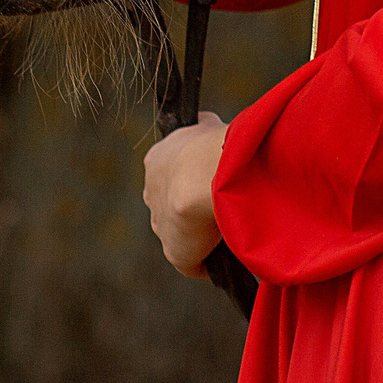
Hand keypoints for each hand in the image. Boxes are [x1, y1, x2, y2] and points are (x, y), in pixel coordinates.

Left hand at [143, 112, 228, 276]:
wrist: (205, 175)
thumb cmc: (212, 146)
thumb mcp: (208, 126)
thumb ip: (204, 127)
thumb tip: (205, 121)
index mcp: (157, 161)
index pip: (172, 173)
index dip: (194, 177)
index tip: (214, 178)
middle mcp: (151, 194)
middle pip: (172, 205)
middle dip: (193, 207)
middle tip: (223, 204)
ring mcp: (161, 226)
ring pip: (182, 233)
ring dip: (203, 233)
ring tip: (231, 226)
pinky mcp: (176, 253)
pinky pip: (193, 261)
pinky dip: (209, 259)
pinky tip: (229, 248)